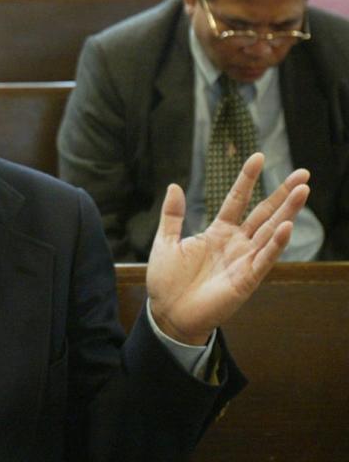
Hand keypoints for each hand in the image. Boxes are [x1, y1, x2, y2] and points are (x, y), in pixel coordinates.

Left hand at [146, 153, 308, 344]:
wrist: (167, 313)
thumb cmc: (166, 281)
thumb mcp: (165, 241)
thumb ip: (173, 215)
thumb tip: (174, 185)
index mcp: (217, 232)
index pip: (236, 200)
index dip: (246, 180)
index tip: (257, 156)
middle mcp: (235, 244)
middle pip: (263, 213)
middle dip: (282, 194)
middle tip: (302, 173)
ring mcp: (243, 260)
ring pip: (270, 232)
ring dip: (287, 212)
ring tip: (303, 190)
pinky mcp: (246, 280)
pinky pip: (264, 259)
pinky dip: (275, 244)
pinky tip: (286, 226)